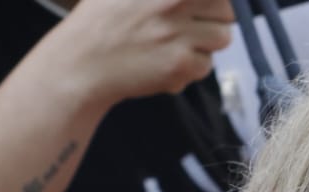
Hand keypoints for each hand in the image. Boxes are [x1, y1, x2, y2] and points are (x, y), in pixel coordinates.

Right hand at [40, 0, 236, 108]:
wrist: (81, 63)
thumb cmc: (102, 21)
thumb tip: (190, 0)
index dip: (213, 1)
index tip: (205, 7)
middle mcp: (173, 4)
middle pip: (227, 12)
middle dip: (214, 19)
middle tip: (191, 25)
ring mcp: (178, 35)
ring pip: (222, 39)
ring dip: (206, 43)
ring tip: (177, 43)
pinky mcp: (180, 65)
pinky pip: (206, 65)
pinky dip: (191, 67)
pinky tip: (166, 61)